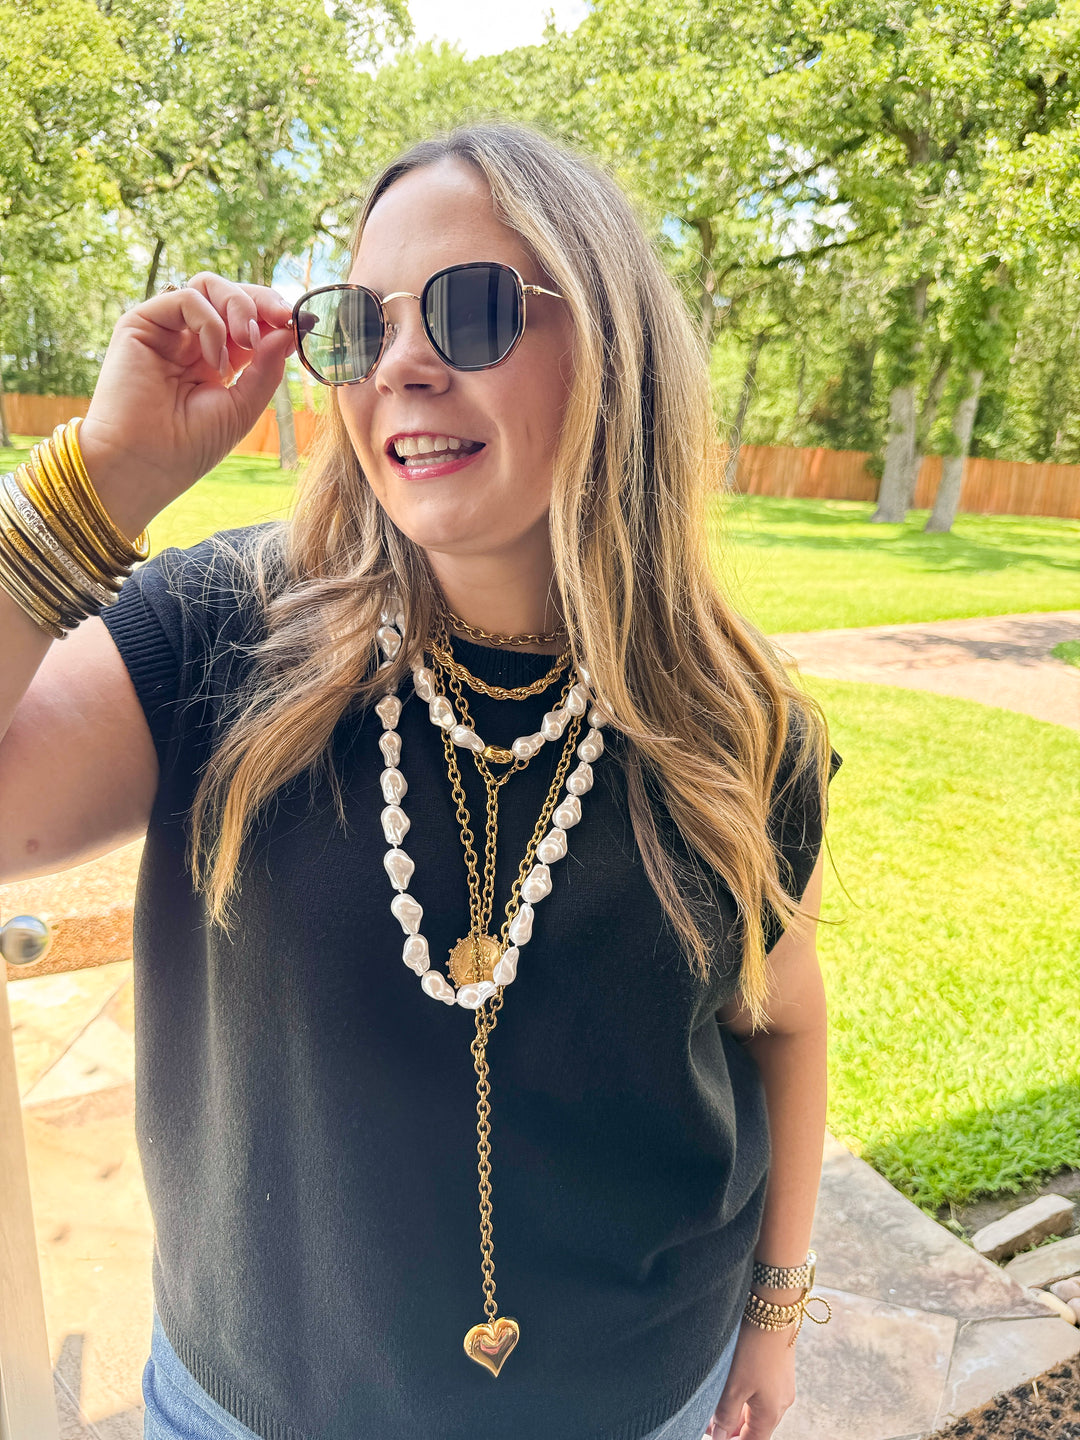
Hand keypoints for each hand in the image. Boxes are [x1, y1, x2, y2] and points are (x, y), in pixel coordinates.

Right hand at [79, 273, 295, 536]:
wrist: (145, 464)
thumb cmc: (190, 446)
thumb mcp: (243, 406)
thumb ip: (266, 367)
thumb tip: (288, 330)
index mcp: (215, 360)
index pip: (248, 319)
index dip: (273, 316)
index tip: (298, 324)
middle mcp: (189, 340)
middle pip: (230, 294)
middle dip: (261, 301)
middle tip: (281, 318)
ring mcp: (166, 330)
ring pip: (208, 286)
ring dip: (239, 305)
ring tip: (246, 342)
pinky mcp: (141, 324)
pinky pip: (185, 298)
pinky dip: (210, 323)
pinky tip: (214, 360)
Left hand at [704, 1321, 796, 1439]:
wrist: (773, 1309)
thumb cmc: (753, 1348)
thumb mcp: (734, 1385)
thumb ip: (725, 1415)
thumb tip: (720, 1437)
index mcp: (772, 1413)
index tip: (714, 1438)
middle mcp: (781, 1402)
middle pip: (755, 1428)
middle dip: (731, 1430)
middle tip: (707, 1424)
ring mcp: (782, 1384)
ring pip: (757, 1409)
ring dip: (736, 1413)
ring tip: (712, 1408)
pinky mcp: (779, 1368)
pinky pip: (761, 1392)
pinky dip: (744, 1396)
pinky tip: (728, 1388)